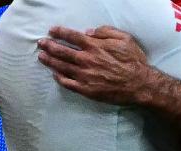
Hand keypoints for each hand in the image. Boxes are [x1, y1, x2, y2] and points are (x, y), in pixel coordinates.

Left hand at [38, 26, 152, 104]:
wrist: (139, 84)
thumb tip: (89, 32)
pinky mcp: (86, 89)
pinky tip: (54, 74)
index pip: (72, 37)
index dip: (60, 32)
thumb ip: (106, 32)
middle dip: (49, 46)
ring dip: (50, 61)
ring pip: (62, 67)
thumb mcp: (124, 38)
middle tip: (40, 43)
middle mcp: (87, 60)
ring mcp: (85, 75)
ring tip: (41, 56)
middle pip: (62, 51)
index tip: (51, 30)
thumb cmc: (133, 61)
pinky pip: (68, 83)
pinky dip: (59, 78)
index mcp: (95, 46)